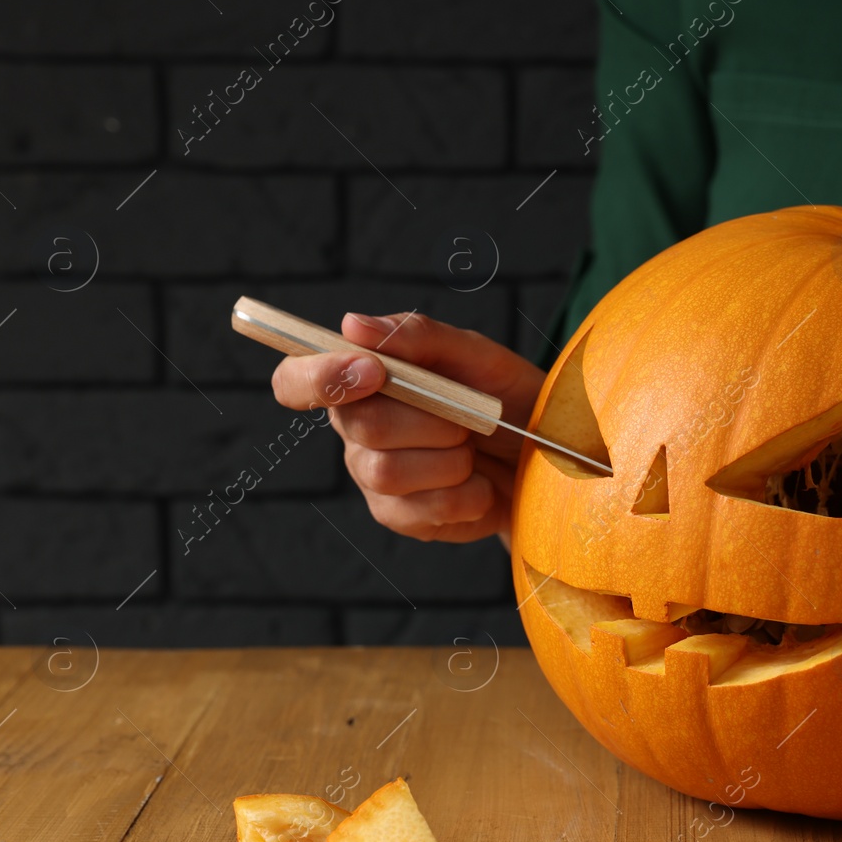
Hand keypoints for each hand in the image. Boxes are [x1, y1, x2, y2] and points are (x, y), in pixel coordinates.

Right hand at [270, 311, 546, 543]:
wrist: (545, 456)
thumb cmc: (505, 397)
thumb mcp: (475, 354)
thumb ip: (417, 336)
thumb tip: (352, 324)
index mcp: (362, 380)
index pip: (297, 380)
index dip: (320, 377)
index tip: (373, 372)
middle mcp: (355, 429)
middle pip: (360, 425)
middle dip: (429, 420)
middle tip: (468, 417)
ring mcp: (372, 477)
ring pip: (387, 471)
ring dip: (449, 460)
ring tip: (473, 451)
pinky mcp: (399, 517)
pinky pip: (420, 510)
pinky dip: (465, 495)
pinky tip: (479, 486)